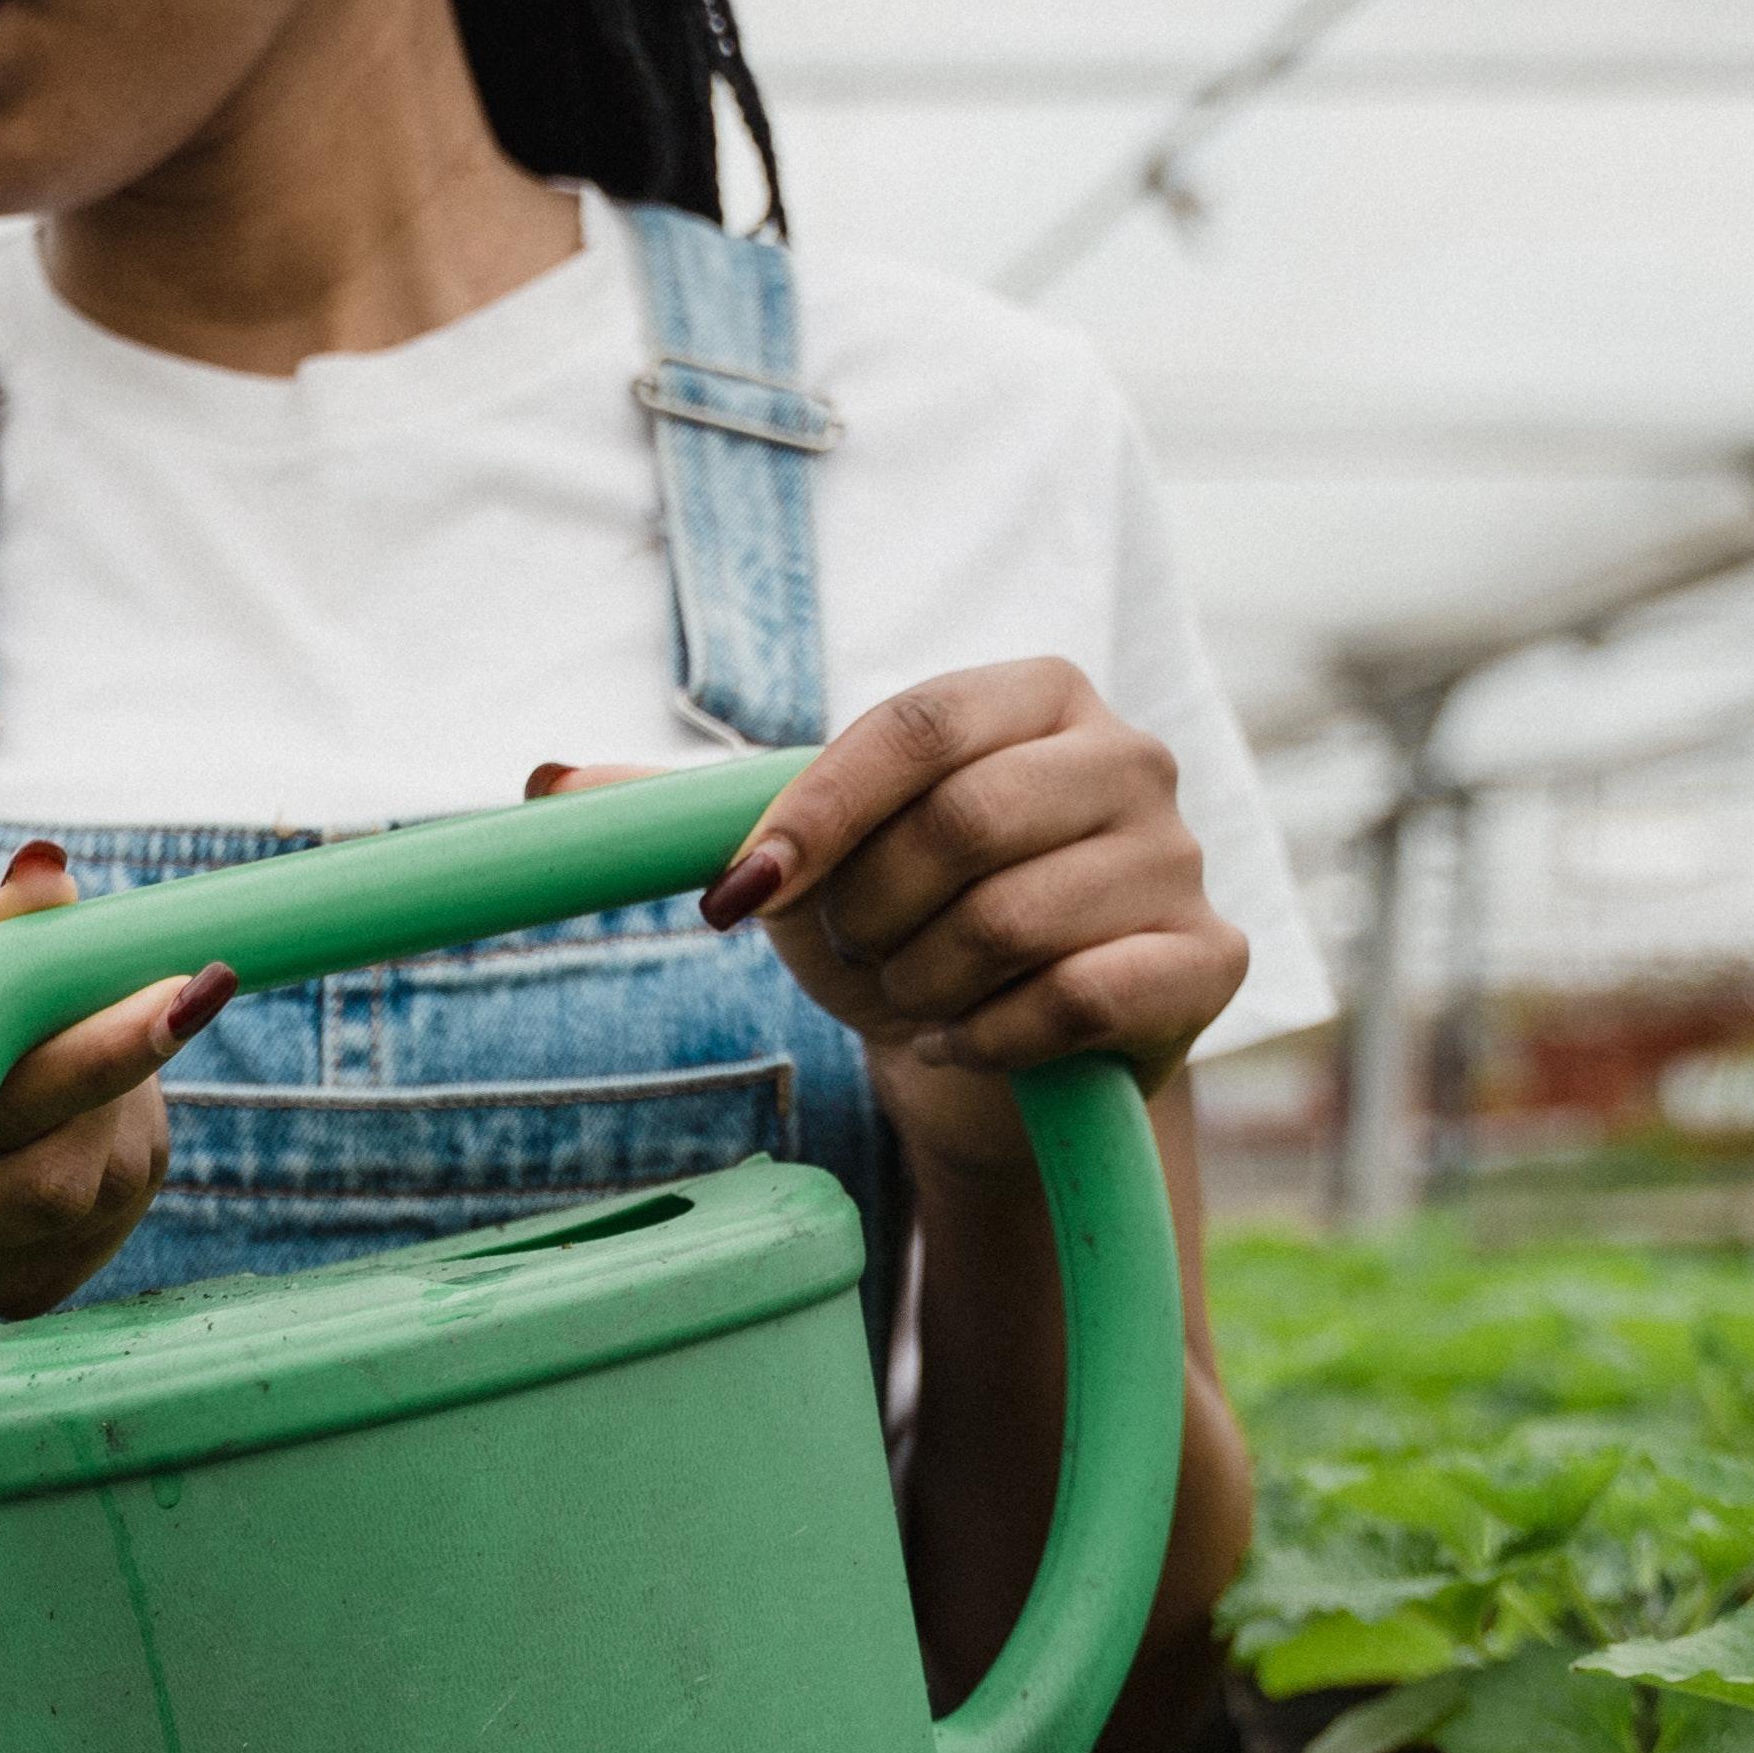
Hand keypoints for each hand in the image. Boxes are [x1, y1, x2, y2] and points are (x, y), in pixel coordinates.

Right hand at [0, 840, 231, 1317]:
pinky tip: (72, 1106)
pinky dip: (114, 1131)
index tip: (183, 991)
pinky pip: (115, 1197)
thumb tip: (53, 875)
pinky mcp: (32, 1290)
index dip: (89, 1050)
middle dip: (130, 1067)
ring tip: (73, 1040)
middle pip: (59, 1167)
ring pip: (102, 1178)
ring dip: (120, 1094)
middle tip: (199, 982)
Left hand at [527, 660, 1247, 1173]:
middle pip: (961, 824)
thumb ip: (693, 814)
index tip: (740, 897)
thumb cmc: (900, 929)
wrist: (995, 1057)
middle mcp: (1129, 756)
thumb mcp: (796, 860)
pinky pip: (1073, 998)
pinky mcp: (1208, 961)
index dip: (813, 816)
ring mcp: (1181, 858)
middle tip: (859, 954)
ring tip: (918, 993)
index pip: (912, 728)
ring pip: (1010, 920)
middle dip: (868, 917)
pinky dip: (989, 1036)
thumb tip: (545, 783)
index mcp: (1033, 695)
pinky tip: (970, 1041)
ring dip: (920, 983)